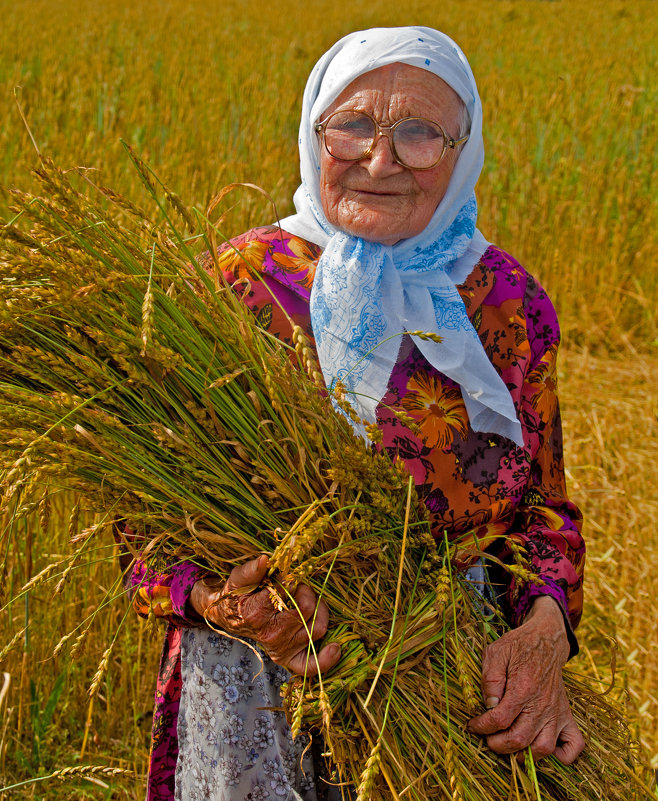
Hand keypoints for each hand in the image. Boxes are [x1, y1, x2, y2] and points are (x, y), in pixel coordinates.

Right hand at [189, 555, 340, 676]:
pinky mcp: (289, 658)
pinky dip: (326, 659)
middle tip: (297, 587)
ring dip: (319, 611)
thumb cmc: (239, 595)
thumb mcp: (239, 578)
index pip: (287, 591)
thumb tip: (265, 560)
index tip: (285, 577)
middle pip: (307, 609)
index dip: (291, 579)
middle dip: (306, 591)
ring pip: (316, 629)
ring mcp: (282, 648)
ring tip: (309, 602)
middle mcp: (271, 635)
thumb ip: (251, 570)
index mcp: (256, 613)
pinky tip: (335, 647)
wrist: (233, 617)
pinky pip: (312, 665)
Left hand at [467, 596, 584, 763]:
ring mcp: (557, 712)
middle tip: (487, 737)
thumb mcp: (496, 652)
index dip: (482, 727)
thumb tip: (489, 705)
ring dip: (524, 754)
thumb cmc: (518, 646)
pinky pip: (574, 745)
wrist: (546, 640)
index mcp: (523, 688)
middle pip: (519, 739)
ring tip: (510, 744)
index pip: (500, 719)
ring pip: (544, 748)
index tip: (473, 725)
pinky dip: (562, 756)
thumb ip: (490, 678)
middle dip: (497, 744)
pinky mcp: (567, 715)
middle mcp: (542, 704)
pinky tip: (541, 747)